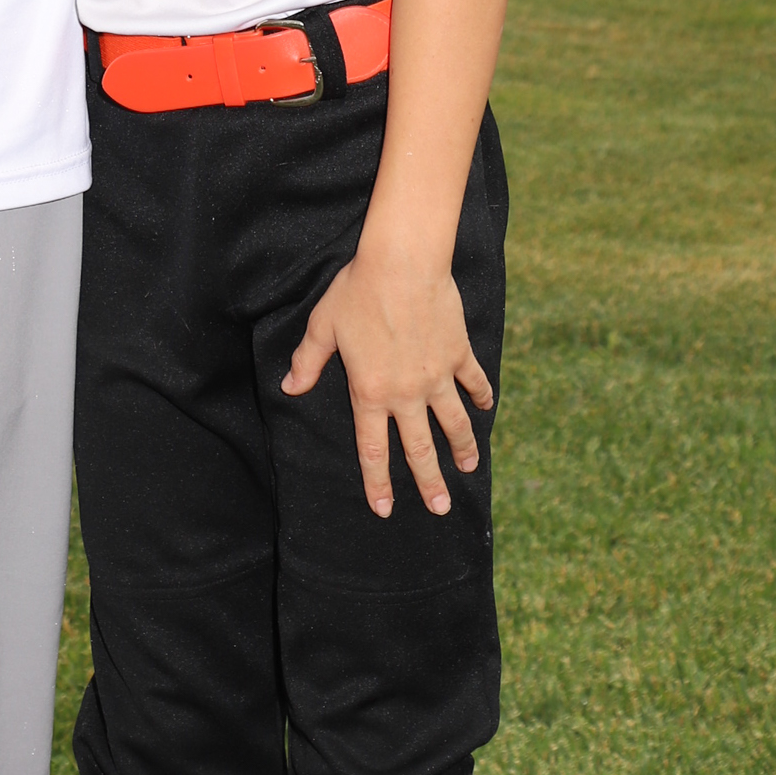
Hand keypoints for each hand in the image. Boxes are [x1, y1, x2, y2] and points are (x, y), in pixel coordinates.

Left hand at [282, 249, 492, 518]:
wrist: (402, 264)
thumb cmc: (357, 291)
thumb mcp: (324, 327)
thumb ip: (308, 362)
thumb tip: (289, 388)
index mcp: (370, 392)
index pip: (373, 449)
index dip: (378, 482)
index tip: (385, 509)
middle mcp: (407, 393)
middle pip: (420, 449)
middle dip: (430, 483)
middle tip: (441, 509)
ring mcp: (438, 376)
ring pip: (454, 424)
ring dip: (463, 449)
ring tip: (469, 469)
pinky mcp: (458, 354)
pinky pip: (474, 382)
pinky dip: (482, 397)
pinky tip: (486, 408)